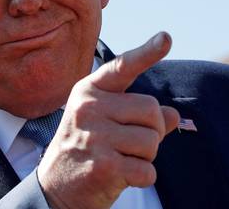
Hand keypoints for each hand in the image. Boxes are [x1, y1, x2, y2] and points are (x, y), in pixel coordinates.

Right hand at [38, 32, 179, 208]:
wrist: (55, 190)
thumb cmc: (85, 151)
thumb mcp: (105, 124)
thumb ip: (137, 115)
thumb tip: (173, 114)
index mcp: (89, 92)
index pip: (122, 67)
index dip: (147, 53)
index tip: (166, 38)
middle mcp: (89, 109)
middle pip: (151, 109)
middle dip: (152, 131)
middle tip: (129, 144)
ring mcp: (94, 137)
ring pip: (152, 141)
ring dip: (146, 157)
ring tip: (121, 159)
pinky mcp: (103, 166)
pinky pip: (148, 170)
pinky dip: (143, 177)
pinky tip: (121, 177)